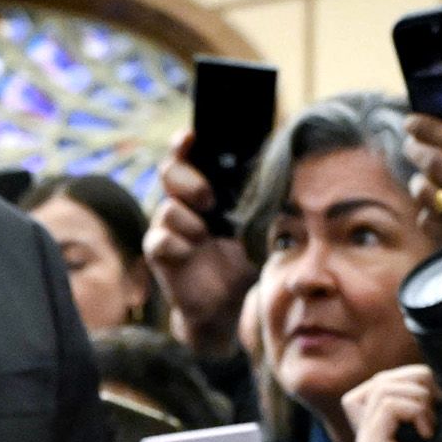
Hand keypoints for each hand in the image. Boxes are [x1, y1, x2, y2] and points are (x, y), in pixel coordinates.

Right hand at [147, 130, 256, 359]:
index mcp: (204, 188)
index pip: (187, 155)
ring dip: (189, 221)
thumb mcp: (260, 225)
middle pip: (169, 171)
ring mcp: (169, 228)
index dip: (184, 143)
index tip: (191, 137)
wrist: (230, 303)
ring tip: (206, 237)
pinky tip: (192, 252)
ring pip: (166, 209)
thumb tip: (282, 173)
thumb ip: (261, 200)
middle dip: (188, 181)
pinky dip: (177, 244)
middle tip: (209, 199)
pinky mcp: (160, 253)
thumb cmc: (246, 258)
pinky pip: (159, 240)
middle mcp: (183, 203)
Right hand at [345, 363, 441, 441]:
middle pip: (375, 382)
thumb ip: (435, 414)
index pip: (374, 387)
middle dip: (412, 378)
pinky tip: (429, 431)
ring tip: (433, 421)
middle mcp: (366, 439)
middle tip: (439, 402)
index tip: (435, 397)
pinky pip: (387, 407)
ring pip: (380, 388)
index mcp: (380, 436)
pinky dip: (414, 409)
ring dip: (416, 394)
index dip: (404, 379)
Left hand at [407, 107, 441, 261]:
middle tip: (411, 143)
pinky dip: (427, 210)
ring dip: (419, 180)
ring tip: (421, 172)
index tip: (413, 120)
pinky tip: (433, 202)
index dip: (430, 128)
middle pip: (438, 165)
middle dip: (417, 150)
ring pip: (430, 195)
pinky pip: (433, 222)